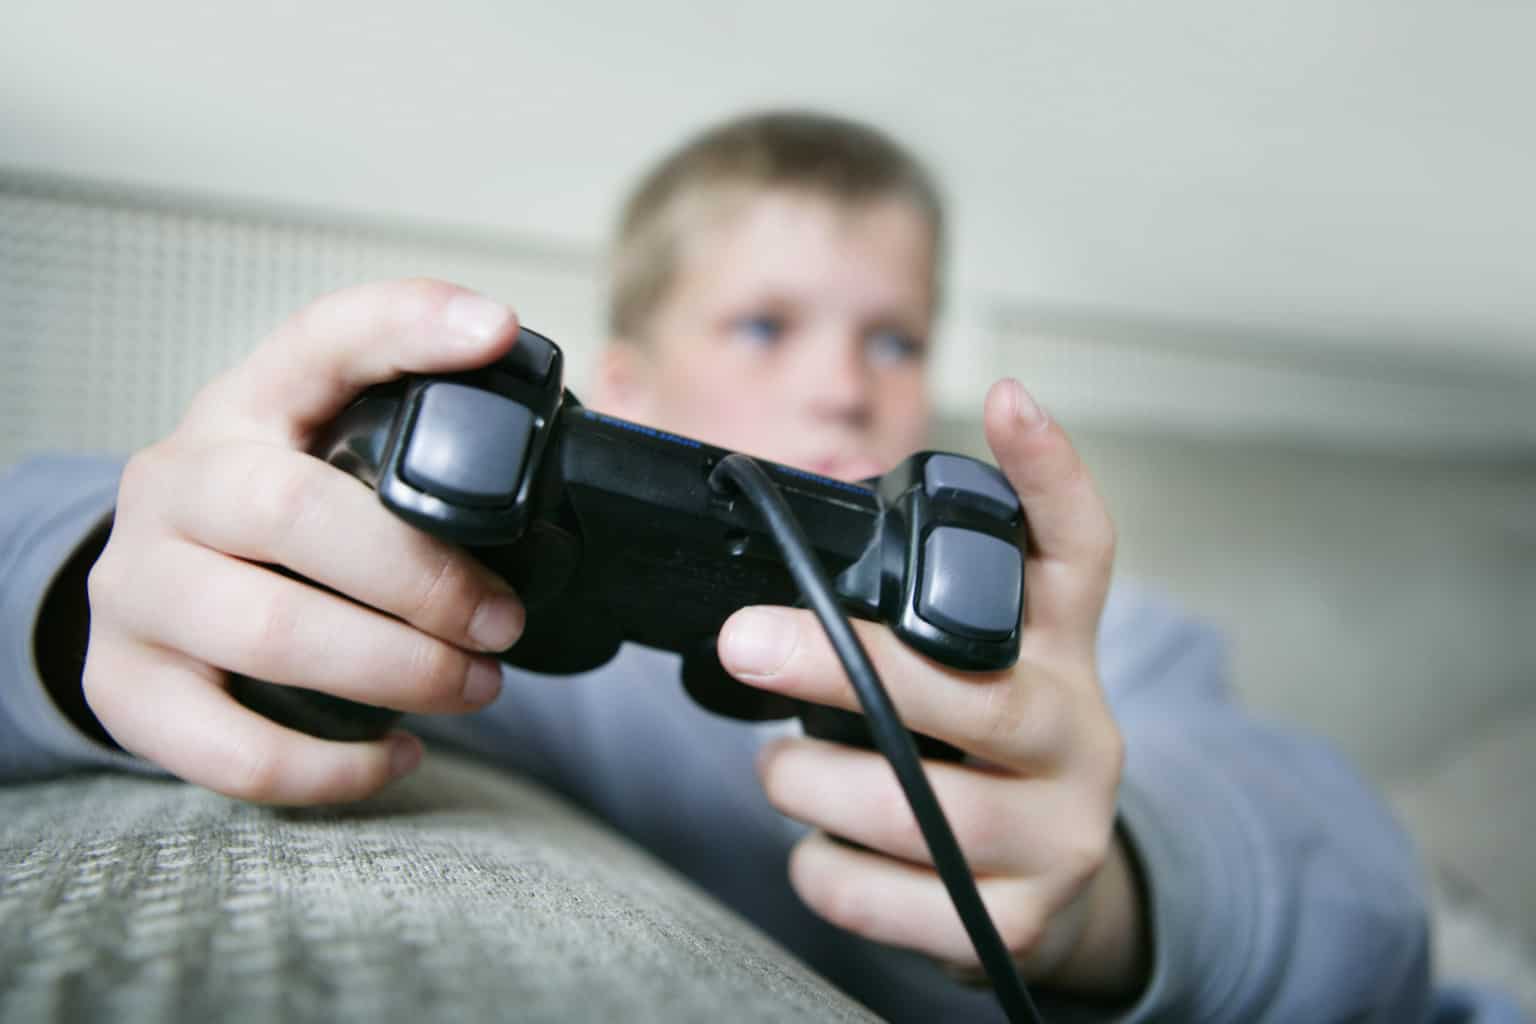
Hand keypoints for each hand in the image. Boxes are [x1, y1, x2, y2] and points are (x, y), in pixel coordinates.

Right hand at [83, 280, 528, 804]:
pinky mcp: (127, 688)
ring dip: (398, 671)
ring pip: (270, 633)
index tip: (497, 331)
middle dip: (425, 578)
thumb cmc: (280, 528)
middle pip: (295, 511)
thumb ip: (432, 439)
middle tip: (504, 622)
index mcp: (245, 406)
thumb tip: (597, 414)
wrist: (158, 598)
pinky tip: (399, 753)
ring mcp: (137, 587)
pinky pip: (234, 748)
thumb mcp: (333, 457)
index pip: (321, 340)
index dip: (408, 325)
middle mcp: (175, 482)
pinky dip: (336, 766)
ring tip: (475, 685)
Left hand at [717, 380, 1146, 998]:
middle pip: (968, 694)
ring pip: (916, 809)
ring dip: (812, 785)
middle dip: (840, 666)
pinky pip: (888, 900)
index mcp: (1066, 658)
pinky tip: (821, 850)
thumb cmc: (992, 758)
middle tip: (746, 642)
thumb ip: (933, 608)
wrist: (1057, 893)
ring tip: (783, 772)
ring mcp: (1061, 839)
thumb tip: (817, 553)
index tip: (1007, 398)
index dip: (1050, 475)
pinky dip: (827, 872)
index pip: (1078, 553)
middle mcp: (1081, 739)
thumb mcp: (987, 670)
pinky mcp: (1023, 925)